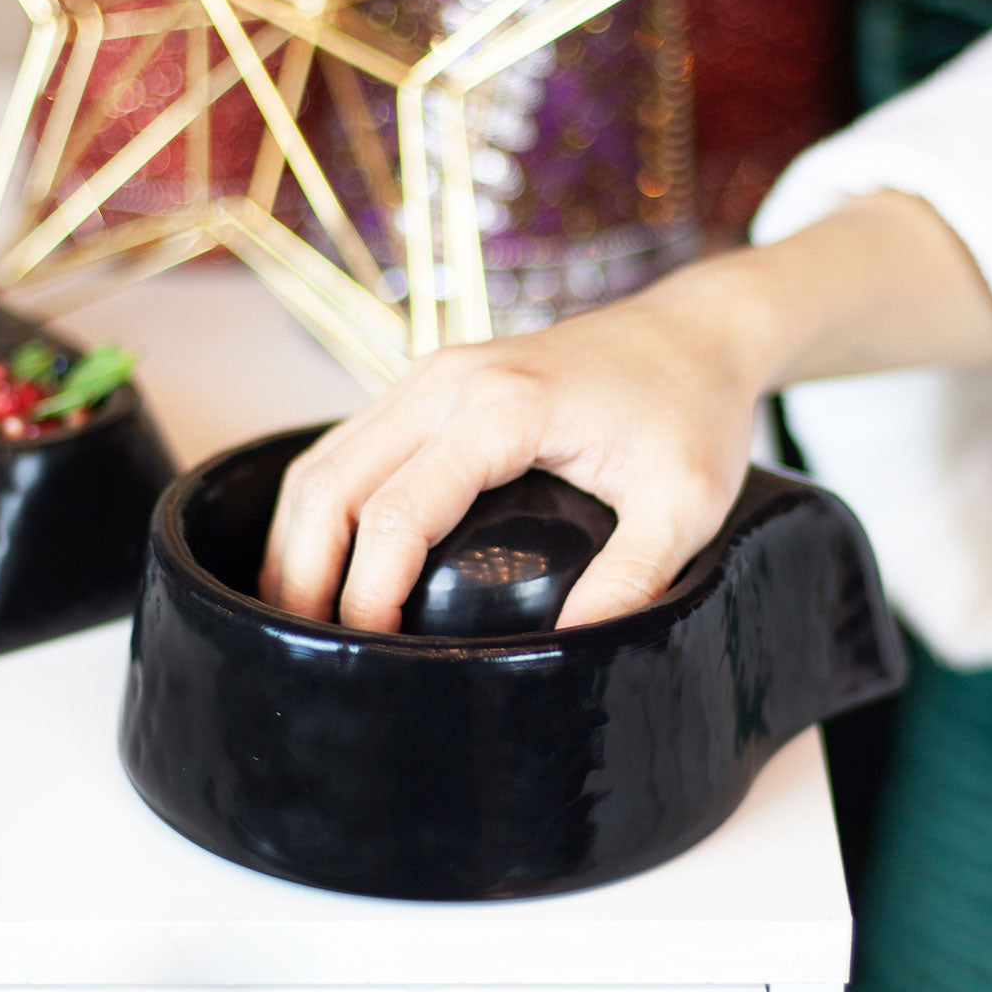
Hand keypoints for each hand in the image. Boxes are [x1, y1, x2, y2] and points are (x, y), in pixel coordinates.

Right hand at [259, 272, 765, 632]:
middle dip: (303, 574)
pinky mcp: (432, 383)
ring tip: (299, 615)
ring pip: (325, 461)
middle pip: (332, 484)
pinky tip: (325, 556)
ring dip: (298, 539)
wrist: (691, 332)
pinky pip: (350, 445)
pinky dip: (323, 505)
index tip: (373, 659)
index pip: (398, 513)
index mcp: (502, 406)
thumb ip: (633, 579)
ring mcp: (432, 374)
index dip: (367, 595)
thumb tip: (566, 654)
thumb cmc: (693, 410)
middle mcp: (447, 380)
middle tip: (312, 651)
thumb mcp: (686, 504)